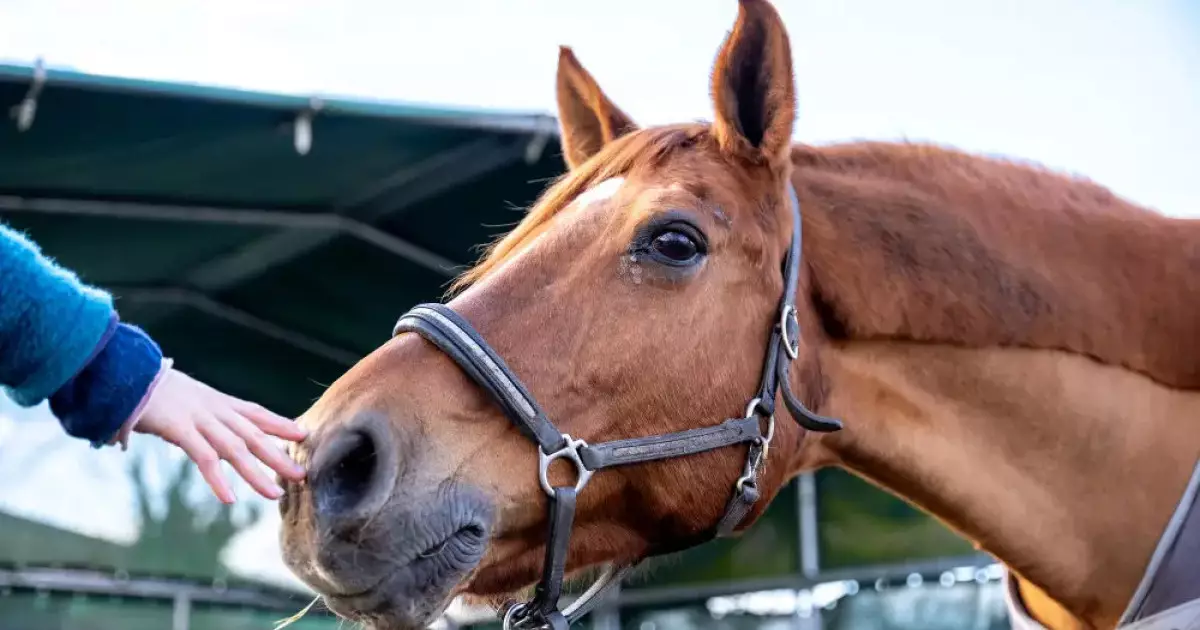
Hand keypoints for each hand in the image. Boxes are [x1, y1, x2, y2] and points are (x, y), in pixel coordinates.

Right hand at [133, 367, 307, 502]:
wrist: (124, 372)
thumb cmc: (152, 390)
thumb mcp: (187, 399)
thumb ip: (202, 415)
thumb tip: (212, 434)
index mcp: (217, 402)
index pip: (256, 413)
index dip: (280, 424)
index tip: (303, 434)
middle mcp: (214, 409)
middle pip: (253, 435)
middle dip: (278, 456)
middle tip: (302, 475)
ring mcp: (198, 418)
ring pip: (234, 449)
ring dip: (255, 473)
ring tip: (273, 494)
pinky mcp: (178, 428)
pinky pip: (203, 457)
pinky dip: (217, 478)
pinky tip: (229, 498)